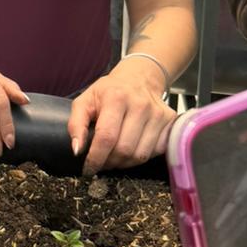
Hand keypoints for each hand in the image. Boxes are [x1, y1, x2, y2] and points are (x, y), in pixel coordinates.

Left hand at [68, 58, 175, 174]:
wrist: (139, 78)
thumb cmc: (109, 91)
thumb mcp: (85, 100)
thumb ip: (76, 124)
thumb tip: (77, 150)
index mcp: (116, 97)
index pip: (106, 137)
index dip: (96, 158)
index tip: (88, 169)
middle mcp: (140, 105)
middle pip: (124, 149)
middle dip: (110, 162)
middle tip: (102, 162)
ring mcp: (158, 114)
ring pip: (141, 155)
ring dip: (125, 163)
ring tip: (114, 158)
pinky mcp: (171, 122)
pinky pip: (155, 152)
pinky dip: (141, 157)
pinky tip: (131, 150)